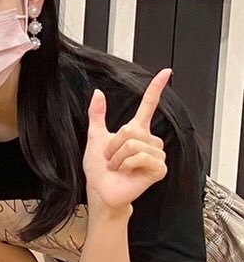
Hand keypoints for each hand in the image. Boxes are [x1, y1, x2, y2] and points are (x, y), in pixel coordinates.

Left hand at [84, 70, 170, 211]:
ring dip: (118, 156)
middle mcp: (150, 141)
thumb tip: (98, 92)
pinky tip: (126, 172)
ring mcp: (157, 155)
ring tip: (117, 166)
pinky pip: (140, 156)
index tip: (166, 72)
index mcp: (136, 131)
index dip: (156, 88)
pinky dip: (126, 164)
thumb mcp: (95, 137)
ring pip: (134, 143)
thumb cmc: (99, 168)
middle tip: (111, 158)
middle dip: (114, 144)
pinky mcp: (159, 168)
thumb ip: (97, 114)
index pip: (149, 105)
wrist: (100, 189)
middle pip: (132, 129)